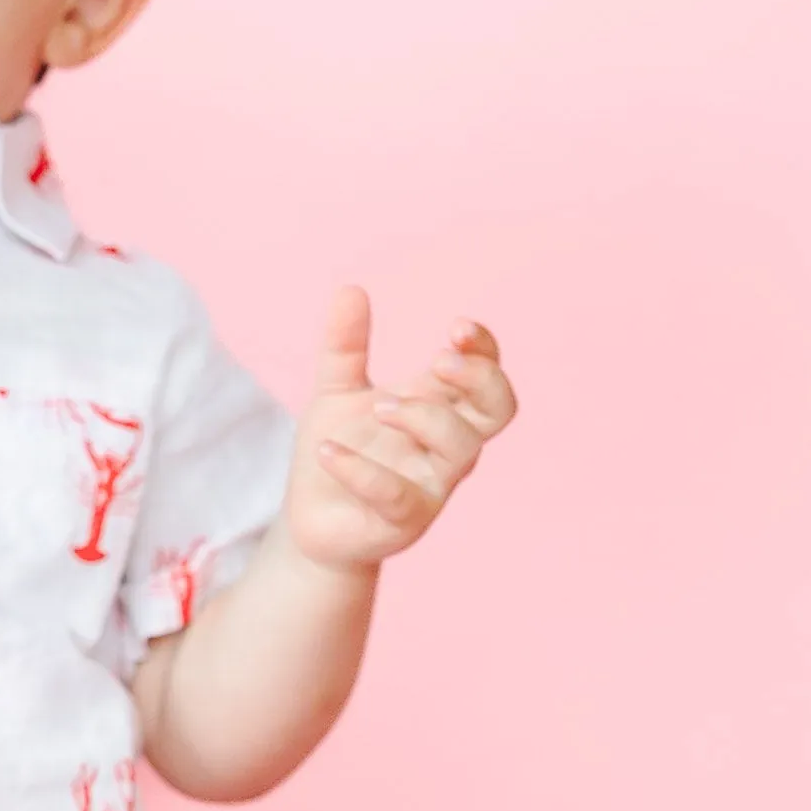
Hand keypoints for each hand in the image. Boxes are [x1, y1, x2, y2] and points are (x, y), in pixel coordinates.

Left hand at [283, 290, 514, 576]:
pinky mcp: (402, 521)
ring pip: (462, 449)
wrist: (311, 517)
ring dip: (425, 417)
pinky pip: (398, 495)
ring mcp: (431, 486)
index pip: (487, 375)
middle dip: (479, 378)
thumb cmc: (338, 449)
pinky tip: (327, 451)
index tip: (456, 327)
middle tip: (437, 360)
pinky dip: (363, 470)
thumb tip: (351, 289)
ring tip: (379, 406)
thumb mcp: (335, 390)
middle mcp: (446, 446)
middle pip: (499, 409)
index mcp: (439, 407)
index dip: (483, 349)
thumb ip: (344, 345)